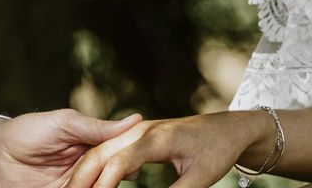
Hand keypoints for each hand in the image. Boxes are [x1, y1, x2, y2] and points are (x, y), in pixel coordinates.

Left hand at [0, 108, 142, 187]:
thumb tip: (136, 119)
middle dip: (120, 178)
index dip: (132, 156)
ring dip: (105, 187)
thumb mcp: (64, 124)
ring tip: (109, 185)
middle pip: (114, 177)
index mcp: (93, 144)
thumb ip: (96, 127)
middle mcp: (89, 167)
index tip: (141, 160)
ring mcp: (77, 186)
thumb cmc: (27, 131)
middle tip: (127, 176)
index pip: (121, 152)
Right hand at [65, 111, 268, 187]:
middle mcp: (140, 131)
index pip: (118, 162)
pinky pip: (110, 153)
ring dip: (85, 174)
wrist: (229, 129)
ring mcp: (137, 132)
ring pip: (100, 152)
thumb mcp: (200, 177)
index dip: (102, 186)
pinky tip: (91, 186)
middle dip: (81, 179)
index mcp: (154, 138)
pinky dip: (97, 170)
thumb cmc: (217, 150)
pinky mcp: (139, 138)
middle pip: (100, 153)